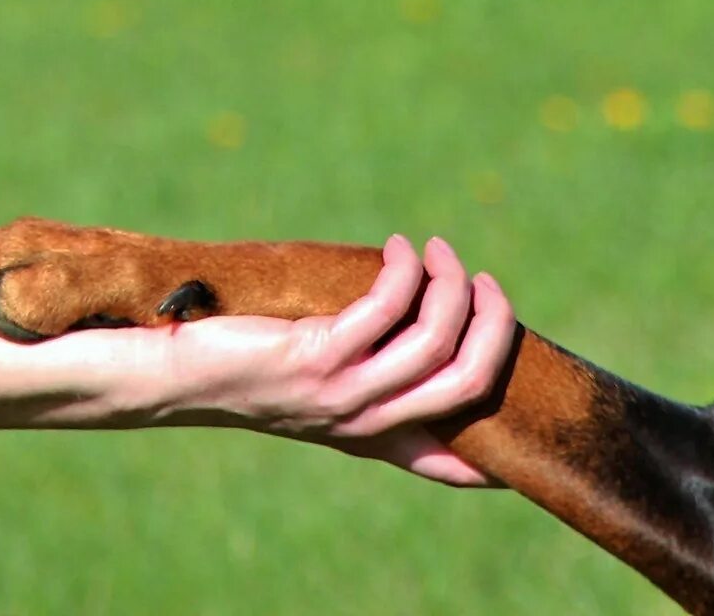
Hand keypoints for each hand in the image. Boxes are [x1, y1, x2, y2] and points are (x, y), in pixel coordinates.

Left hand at [149, 234, 514, 487]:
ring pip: (435, 342)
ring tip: (439, 251)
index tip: (535, 394)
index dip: (507, 438)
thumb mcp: (317, 394)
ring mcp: (344, 392)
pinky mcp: (316, 356)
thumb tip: (415, 345)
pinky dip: (403, 271)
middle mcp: (368, 421)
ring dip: (450, 284)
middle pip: (470, 381)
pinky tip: (396, 250)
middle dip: (494, 322)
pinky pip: (385, 310)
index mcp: (375, 437)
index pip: (457, 463)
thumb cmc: (249, 373)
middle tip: (484, 279)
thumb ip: (368, 387)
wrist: (178, 378)